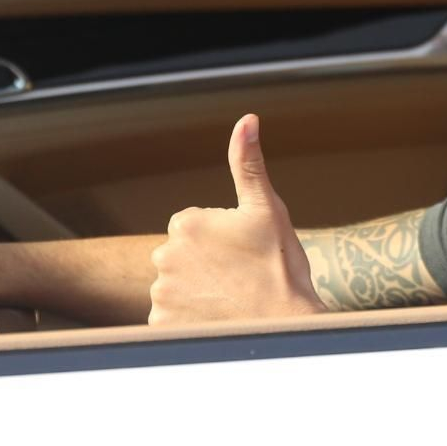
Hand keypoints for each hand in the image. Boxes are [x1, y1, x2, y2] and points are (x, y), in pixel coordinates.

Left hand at [147, 115, 325, 324]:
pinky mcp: (161, 326)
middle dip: (204, 264)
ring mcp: (161, 294)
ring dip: (195, 290)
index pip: (192, 226)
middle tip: (239, 276)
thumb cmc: (281, 266)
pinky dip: (187, 317)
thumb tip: (246, 120)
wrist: (285, 325)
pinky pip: (169, 316)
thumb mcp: (267, 209)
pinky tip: (214, 317)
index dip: (220, 239)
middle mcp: (164, 256)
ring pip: (175, 284)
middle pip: (181, 255)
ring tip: (230, 297)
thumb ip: (248, 163)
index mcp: (186, 223)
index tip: (241, 252)